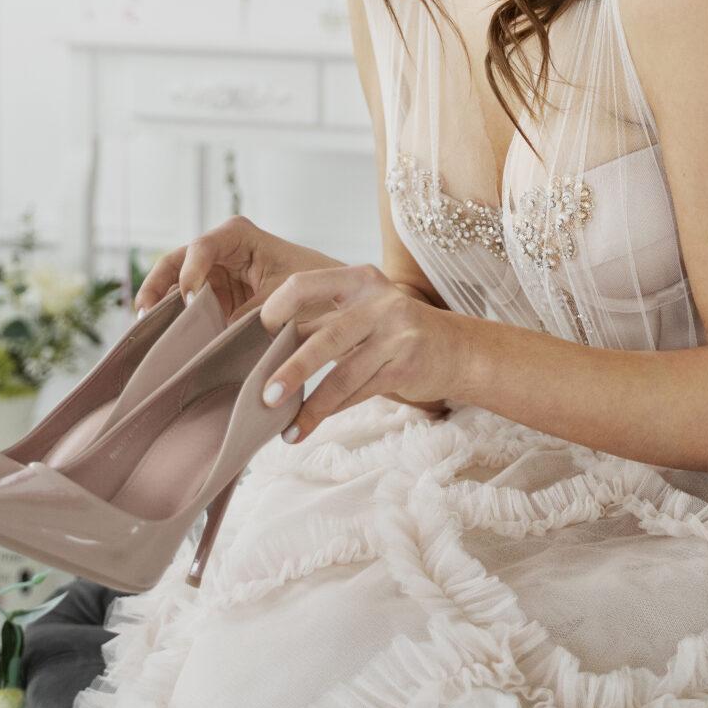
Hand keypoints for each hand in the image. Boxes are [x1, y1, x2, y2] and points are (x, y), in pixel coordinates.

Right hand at [133, 216, 339, 324]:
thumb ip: (249, 314)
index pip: (203, 247)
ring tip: (144, 331)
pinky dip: (174, 321)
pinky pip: (187, 306)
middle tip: (144, 315)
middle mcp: (221, 250)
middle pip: (177, 262)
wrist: (334, 299)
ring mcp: (214, 274)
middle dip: (158, 286)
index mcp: (238, 236)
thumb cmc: (314, 286)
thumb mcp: (282, 299)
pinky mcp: (214, 298)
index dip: (191, 272)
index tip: (191, 301)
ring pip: (175, 285)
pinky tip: (162, 340)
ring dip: (160, 305)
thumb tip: (219, 338)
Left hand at [256, 263, 465, 440]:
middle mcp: (379, 300)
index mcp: (358, 279)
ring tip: (285, 428)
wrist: (456, 349)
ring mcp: (396, 332)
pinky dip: (332, 412)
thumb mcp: (361, 315)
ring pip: (343, 374)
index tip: (252, 339)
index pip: (304, 284)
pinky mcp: (407, 364)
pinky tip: (310, 426)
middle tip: (263, 396)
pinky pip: (360, 392)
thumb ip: (322, 324)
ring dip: (311, 405)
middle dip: (290, 370)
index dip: (274, 310)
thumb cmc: (394, 332)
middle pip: (324, 337)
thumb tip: (262, 349)